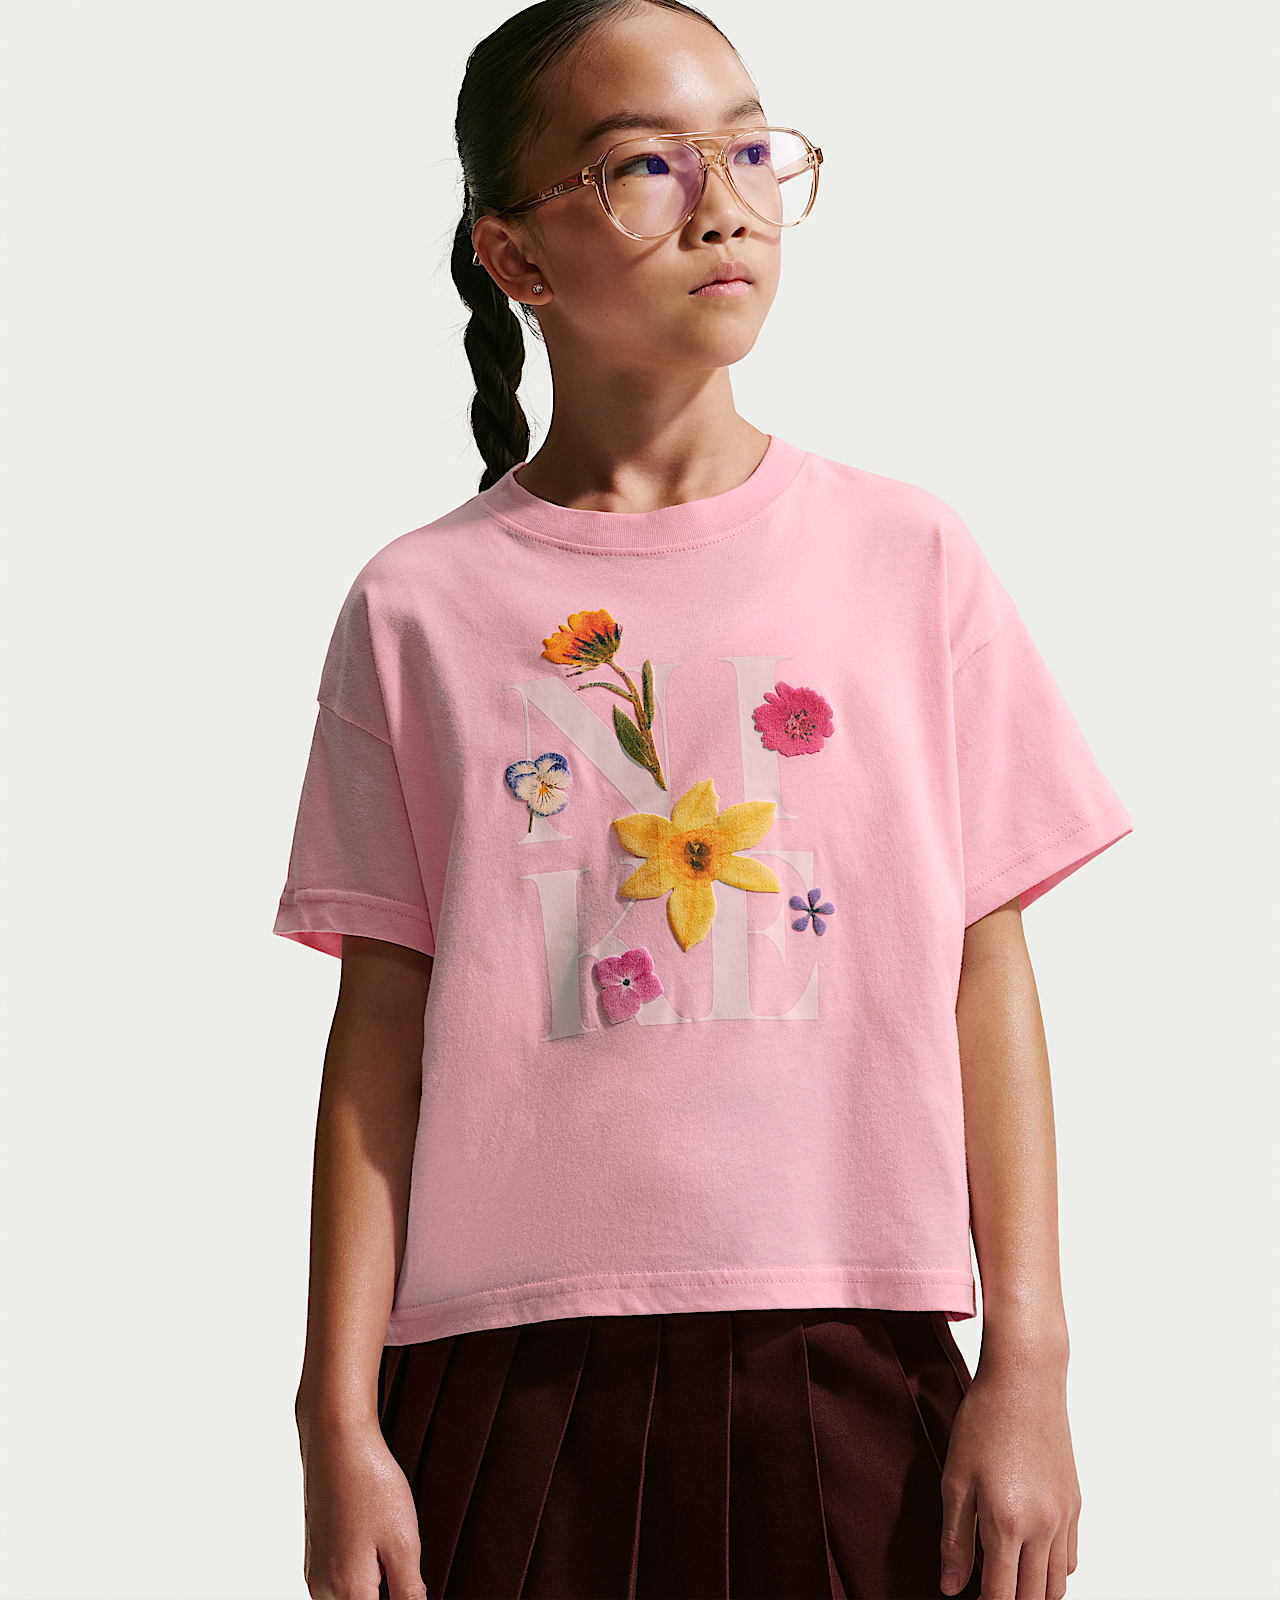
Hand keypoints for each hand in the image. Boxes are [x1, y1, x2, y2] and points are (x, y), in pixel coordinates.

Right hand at [299, 1414, 426, 1599]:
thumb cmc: (370, 1484)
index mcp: (347, 1592)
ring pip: (349, 1598)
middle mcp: (323, 1589)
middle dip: (387, 1593)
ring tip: (391, 1550)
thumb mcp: (405, 1543)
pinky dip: (361, 1577)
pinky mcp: (315, 1555)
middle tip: (403, 1559)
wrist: (336, 1440)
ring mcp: (315, 1572)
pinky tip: (375, 1546)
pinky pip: (339, 1583)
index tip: (408, 1579)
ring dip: (374, 1588)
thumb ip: (410, 1593)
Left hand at [939, 1360, 1080, 1599]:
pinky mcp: (1076, 1503)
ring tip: (1007, 1579)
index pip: (1001, 1597)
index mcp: (1007, 1524)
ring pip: (1057, 1584)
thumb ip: (955, 1539)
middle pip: (1034, 1597)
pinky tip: (1030, 1557)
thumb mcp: (955, 1479)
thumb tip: (951, 1586)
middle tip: (987, 1591)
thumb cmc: (985, 1421)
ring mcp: (1064, 1517)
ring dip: (1034, 1591)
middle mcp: (1043, 1528)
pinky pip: (1071, 1558)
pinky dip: (1053, 1570)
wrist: (1026, 1380)